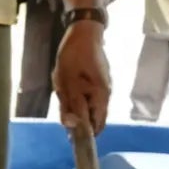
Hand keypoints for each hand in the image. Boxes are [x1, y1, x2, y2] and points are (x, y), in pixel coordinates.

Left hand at [54, 20, 110, 134]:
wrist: (84, 31)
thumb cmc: (74, 56)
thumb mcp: (66, 83)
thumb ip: (70, 107)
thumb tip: (72, 128)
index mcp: (102, 96)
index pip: (97, 126)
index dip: (85, 135)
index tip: (70, 137)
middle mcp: (107, 93)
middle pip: (93, 116)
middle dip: (77, 116)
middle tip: (62, 103)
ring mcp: (104, 85)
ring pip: (89, 104)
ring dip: (76, 104)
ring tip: (63, 89)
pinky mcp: (99, 78)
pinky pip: (89, 94)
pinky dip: (78, 95)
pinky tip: (68, 83)